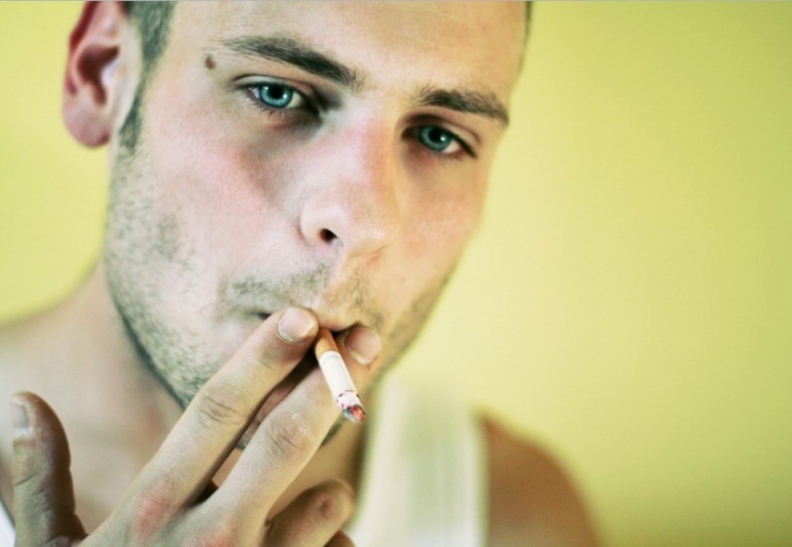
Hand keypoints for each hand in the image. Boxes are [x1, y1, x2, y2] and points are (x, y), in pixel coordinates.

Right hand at [9, 307, 380, 545]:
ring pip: (328, 500)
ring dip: (333, 485)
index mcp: (152, 510)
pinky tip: (318, 539)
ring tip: (323, 488)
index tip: (305, 315)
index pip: (217, 410)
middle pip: (286, 436)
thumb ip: (36, 481)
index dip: (265, 356)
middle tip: (366, 337)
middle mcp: (211, 537)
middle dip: (332, 380)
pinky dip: (333, 538)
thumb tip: (21, 401)